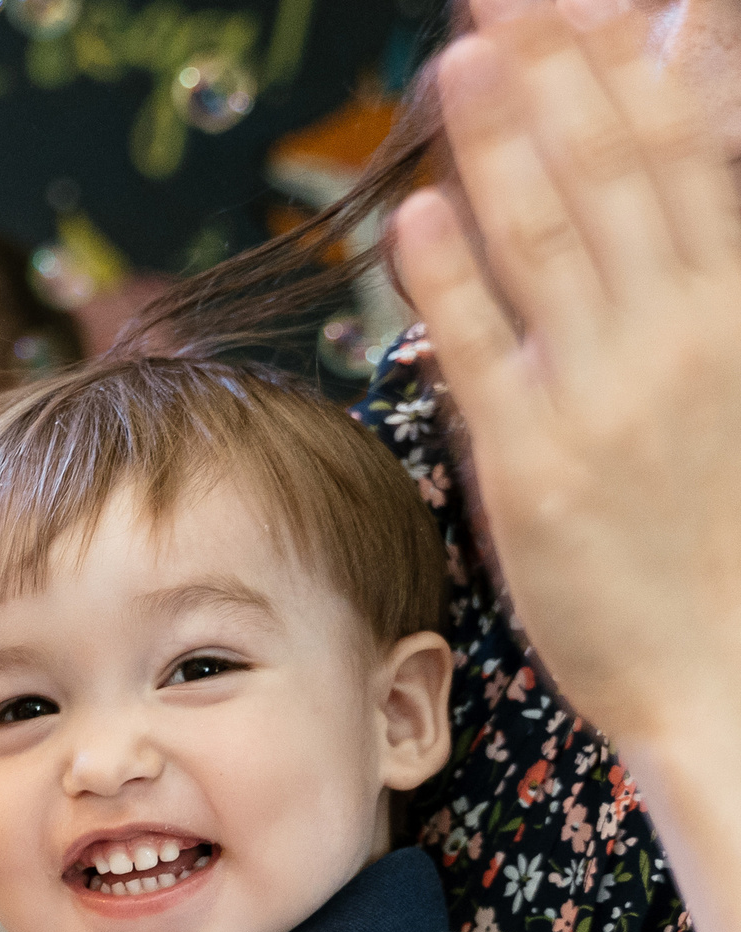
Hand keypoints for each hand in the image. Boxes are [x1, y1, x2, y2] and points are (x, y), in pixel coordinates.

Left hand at [394, 0, 740, 744]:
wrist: (731, 672)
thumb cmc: (726, 537)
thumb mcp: (734, 390)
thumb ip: (698, 288)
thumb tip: (666, 207)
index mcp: (738, 307)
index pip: (684, 152)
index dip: (625, 67)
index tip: (578, 0)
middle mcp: (681, 335)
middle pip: (613, 172)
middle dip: (556, 74)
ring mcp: (606, 397)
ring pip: (549, 243)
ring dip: (500, 144)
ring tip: (455, 62)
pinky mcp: (533, 467)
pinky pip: (482, 355)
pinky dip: (449, 280)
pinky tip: (414, 217)